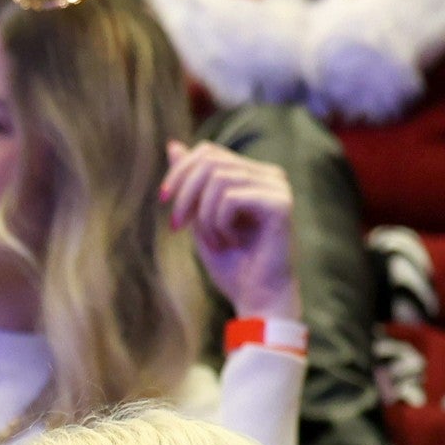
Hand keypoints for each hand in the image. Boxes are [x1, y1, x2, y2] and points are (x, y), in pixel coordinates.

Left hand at [160, 140, 299, 325]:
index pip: (208, 152)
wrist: (257, 300)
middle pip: (210, 159)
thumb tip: (174, 144)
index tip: (163, 202)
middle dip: (185, 192)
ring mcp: (278, 187)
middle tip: (177, 226)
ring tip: (213, 241)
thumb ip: (192, 184)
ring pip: (218, 178)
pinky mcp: (281, 203)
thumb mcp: (200, 219)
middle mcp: (269, 175)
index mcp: (253, 175)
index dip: (179, 172)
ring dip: (203, 215)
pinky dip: (219, 223)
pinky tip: (230, 243)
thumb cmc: (232, 265)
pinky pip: (230, 197)